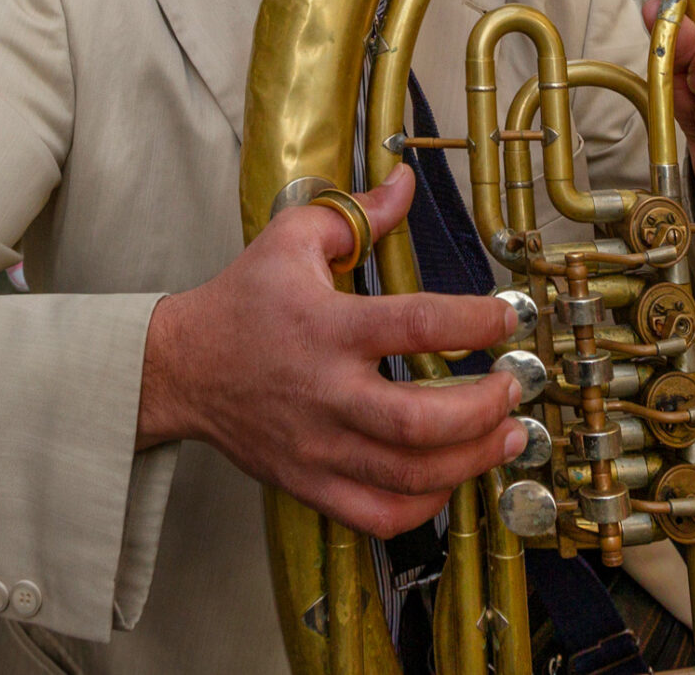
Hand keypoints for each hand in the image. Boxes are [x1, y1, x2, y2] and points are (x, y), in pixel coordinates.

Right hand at [137, 165, 525, 538]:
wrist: (181, 368)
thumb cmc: (242, 301)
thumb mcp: (291, 237)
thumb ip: (356, 213)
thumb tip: (407, 181)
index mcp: (326, 327)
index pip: (415, 325)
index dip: (474, 321)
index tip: (507, 316)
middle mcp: (325, 392)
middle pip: (418, 420)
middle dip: (483, 409)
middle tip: (513, 387)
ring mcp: (318, 445)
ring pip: (408, 474)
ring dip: (472, 459)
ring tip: (506, 435)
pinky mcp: (310, 482)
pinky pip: (379, 514)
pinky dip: (426, 504)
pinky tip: (450, 476)